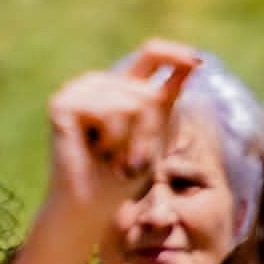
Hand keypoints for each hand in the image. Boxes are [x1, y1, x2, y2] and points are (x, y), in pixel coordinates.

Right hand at [47, 42, 201, 205]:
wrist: (92, 209)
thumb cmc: (123, 177)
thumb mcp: (155, 132)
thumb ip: (168, 98)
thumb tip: (194, 61)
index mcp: (118, 87)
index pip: (151, 55)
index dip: (175, 54)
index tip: (199, 63)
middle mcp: (97, 83)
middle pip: (149, 92)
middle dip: (151, 131)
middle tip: (131, 159)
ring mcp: (77, 90)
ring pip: (135, 102)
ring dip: (134, 140)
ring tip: (115, 159)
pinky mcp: (63, 103)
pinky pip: (113, 111)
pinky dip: (115, 140)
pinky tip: (97, 152)